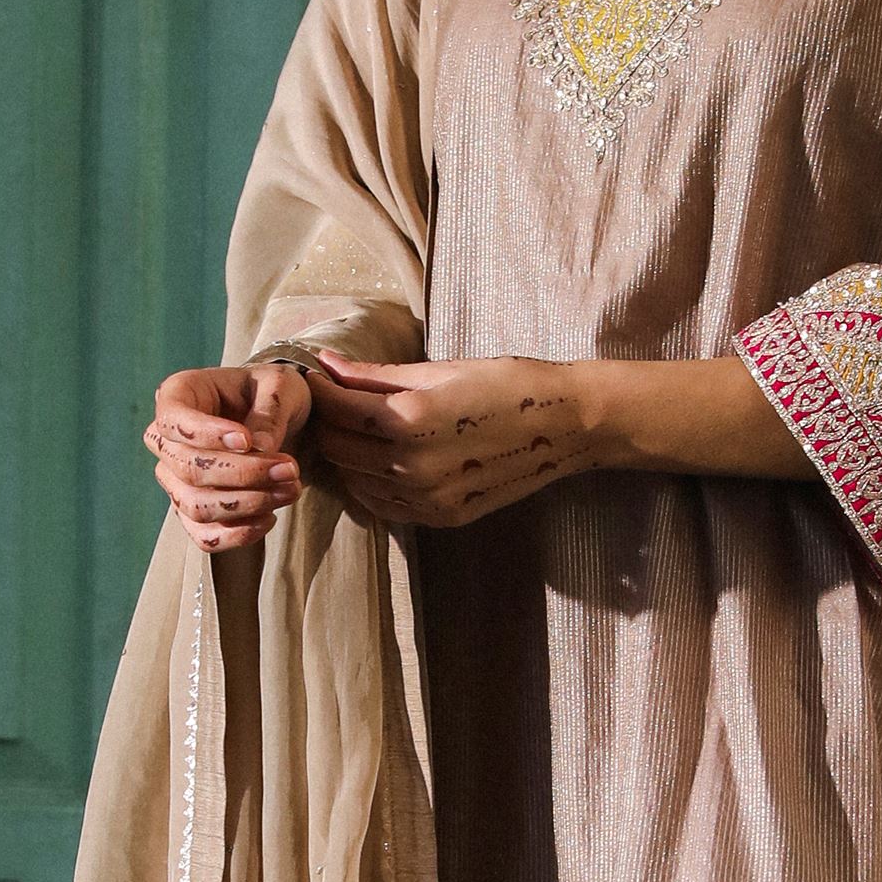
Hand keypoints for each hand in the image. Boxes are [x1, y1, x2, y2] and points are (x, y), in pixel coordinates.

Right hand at [144, 359, 311, 549]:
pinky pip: (204, 535)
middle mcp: (167, 439)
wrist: (277, 419)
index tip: (247, 440)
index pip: (174, 420)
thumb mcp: (279, 386)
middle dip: (243, 474)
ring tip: (290, 490)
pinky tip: (270, 518)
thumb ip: (269, 412)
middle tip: (290, 469)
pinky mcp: (193, 510)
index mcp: (178, 395)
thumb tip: (260, 448)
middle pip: (189, 468)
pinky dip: (237, 534)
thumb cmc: (270, 393)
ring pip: (196, 506)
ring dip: (247, 505)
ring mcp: (175, 479)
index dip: (207, 435)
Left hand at [300, 353, 601, 531]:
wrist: (565, 425)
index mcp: (410, 419)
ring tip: (356, 430)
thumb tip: (327, 365)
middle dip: (329, 423)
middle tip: (333, 403)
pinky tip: (381, 460)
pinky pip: (382, 505)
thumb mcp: (439, 371)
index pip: (337, 408)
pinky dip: (369, 483)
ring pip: (353, 480)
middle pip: (337, 447)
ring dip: (347, 455)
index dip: (320, 390)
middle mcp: (413, 465)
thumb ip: (375, 375)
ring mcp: (427, 497)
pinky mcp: (440, 517)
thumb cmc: (506, 384)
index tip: (316, 378)